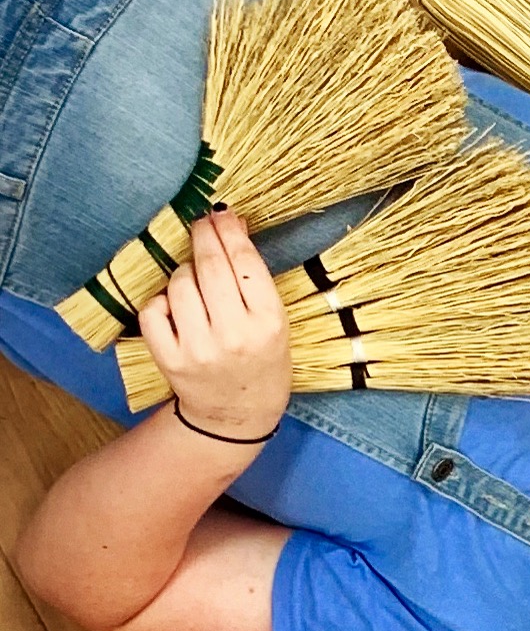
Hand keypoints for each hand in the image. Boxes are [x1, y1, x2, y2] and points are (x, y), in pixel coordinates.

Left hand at [135, 214, 290, 443]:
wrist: (237, 416)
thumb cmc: (262, 364)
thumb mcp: (275, 326)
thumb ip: (253, 282)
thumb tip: (228, 224)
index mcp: (269, 324)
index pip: (244, 262)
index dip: (228, 231)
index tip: (220, 214)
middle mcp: (235, 335)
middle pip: (210, 266)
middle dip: (203, 237)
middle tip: (201, 225)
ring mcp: (200, 348)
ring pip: (178, 283)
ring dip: (184, 274)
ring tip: (196, 286)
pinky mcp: (170, 359)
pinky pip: (153, 309)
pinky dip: (161, 302)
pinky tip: (175, 309)